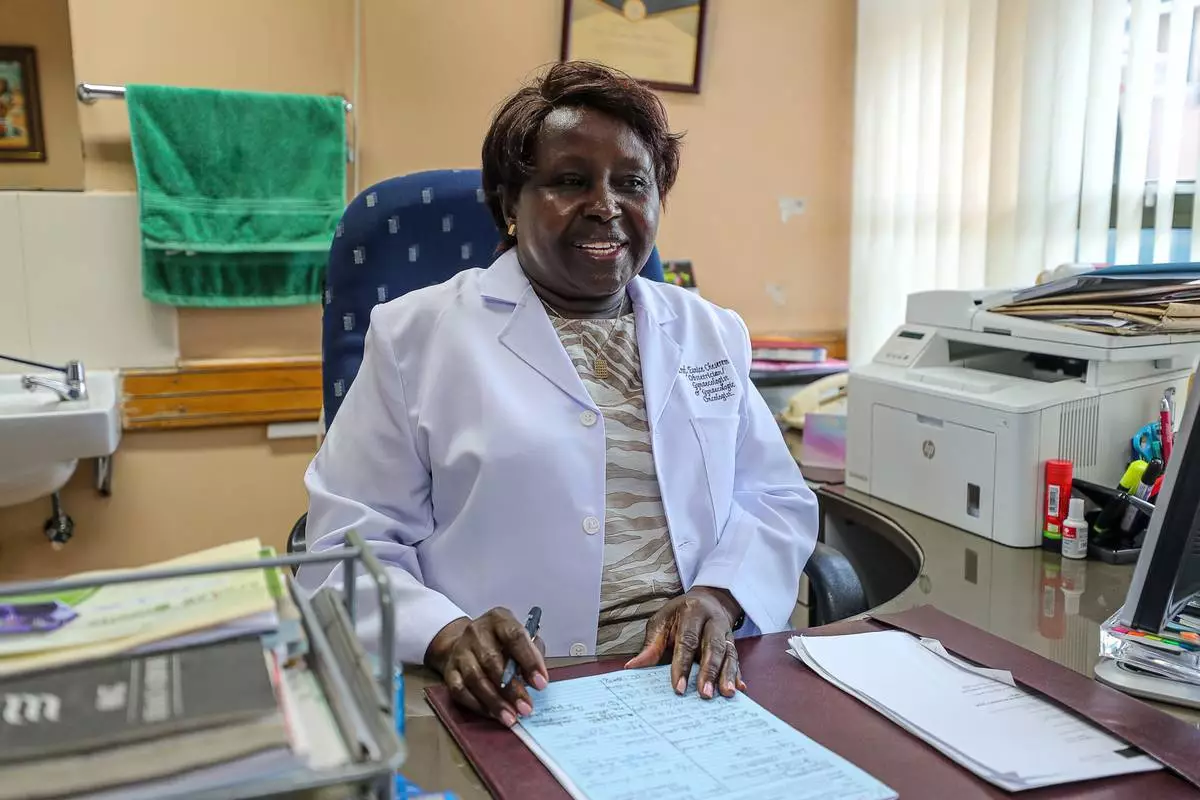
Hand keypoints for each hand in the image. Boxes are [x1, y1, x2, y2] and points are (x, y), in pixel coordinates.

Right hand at [425, 608, 548, 726]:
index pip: (514, 636)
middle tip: (526, 708)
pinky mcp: (449, 671)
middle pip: (492, 660)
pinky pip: (461, 691)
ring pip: (475, 678)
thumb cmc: (502, 643)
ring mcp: (460, 651)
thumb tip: (537, 679)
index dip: (529, 661)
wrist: (465, 642)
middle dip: (511, 688)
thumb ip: (533, 654)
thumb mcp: (522, 639)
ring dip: (495, 701)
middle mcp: (476, 632)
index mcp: (498, 619)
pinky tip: (493, 714)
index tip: (541, 684)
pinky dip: (478, 705)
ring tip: (511, 717)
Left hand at [625, 587, 747, 699]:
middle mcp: (712, 622)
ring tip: (726, 694)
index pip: (687, 640)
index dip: (683, 665)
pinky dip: (738, 674)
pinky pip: (737, 659)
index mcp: (692, 612)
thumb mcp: (662, 620)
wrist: (708, 600)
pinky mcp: (733, 643)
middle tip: (704, 694)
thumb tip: (633, 666)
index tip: (678, 687)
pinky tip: (740, 689)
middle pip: (713, 647)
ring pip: (729, 654)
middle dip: (709, 672)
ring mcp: (726, 632)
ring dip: (727, 675)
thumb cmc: (679, 614)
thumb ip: (651, 644)